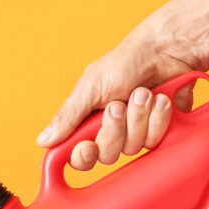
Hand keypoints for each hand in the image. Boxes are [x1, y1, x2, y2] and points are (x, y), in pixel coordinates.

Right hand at [35, 36, 196, 169]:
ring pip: (133, 148)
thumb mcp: (90, 87)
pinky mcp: (158, 131)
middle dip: (115, 128)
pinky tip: (159, 99)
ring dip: (138, 117)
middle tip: (119, 104)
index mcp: (88, 121)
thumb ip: (67, 117)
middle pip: (107, 155)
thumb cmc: (125, 62)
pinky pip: (155, 140)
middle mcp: (111, 131)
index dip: (84, 156)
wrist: (164, 52)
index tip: (88, 146)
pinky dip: (157, 117)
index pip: (80, 156)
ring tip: (143, 92)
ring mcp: (135, 133)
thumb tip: (43, 140)